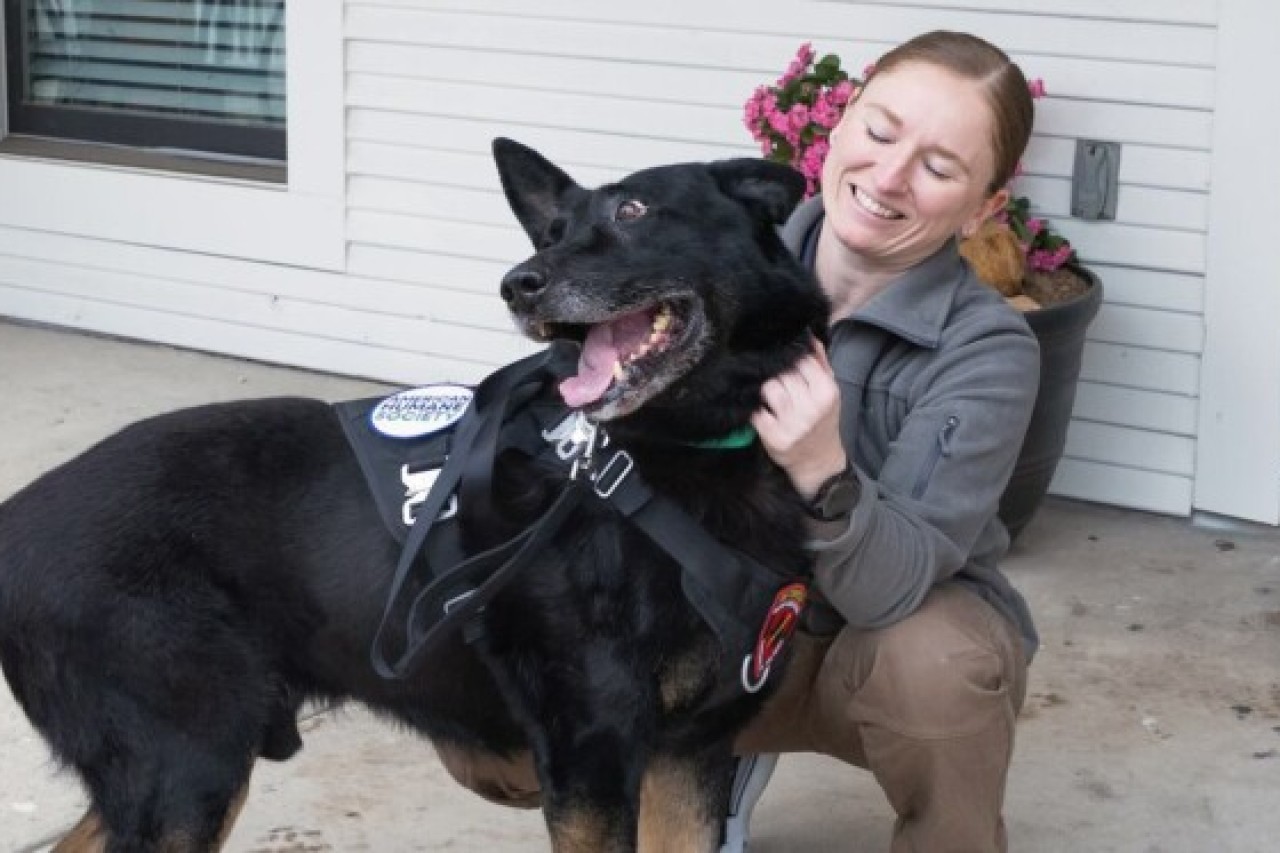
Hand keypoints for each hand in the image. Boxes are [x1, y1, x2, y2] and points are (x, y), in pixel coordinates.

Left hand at [751, 339, 847, 499]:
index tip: (789, 368)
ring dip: (768, 393)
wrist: (819, 461)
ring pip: (769, 389)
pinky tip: (768, 415)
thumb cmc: (822, 421)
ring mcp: (792, 424)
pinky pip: (757, 412)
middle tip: (783, 389)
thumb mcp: (828, 392)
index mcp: (827, 392)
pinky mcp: (774, 437)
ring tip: (775, 402)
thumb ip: (820, 363)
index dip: (791, 362)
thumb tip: (809, 336)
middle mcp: (811, 408)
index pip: (801, 361)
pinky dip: (759, 412)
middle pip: (783, 374)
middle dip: (780, 378)